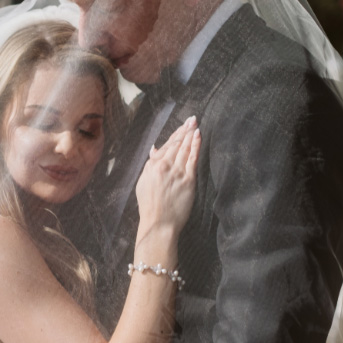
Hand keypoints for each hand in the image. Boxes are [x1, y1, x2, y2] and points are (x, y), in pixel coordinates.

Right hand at [136, 116, 201, 237]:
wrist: (158, 223)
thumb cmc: (150, 206)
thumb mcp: (143, 182)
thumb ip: (150, 164)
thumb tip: (155, 150)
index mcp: (152, 166)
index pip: (167, 145)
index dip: (176, 134)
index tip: (183, 125)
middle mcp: (164, 166)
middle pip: (177, 144)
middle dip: (185, 129)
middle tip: (192, 119)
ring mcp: (177, 172)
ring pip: (185, 148)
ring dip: (191, 134)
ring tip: (196, 124)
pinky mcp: (188, 180)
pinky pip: (193, 158)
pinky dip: (196, 146)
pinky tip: (198, 136)